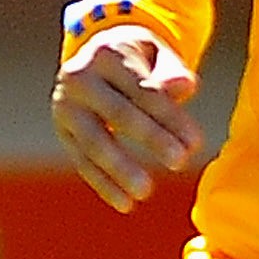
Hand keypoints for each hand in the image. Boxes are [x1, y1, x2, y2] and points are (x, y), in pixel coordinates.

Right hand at [53, 25, 202, 209]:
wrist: (92, 57)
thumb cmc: (135, 61)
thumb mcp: (154, 56)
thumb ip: (170, 72)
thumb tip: (186, 85)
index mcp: (107, 55)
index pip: (144, 90)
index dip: (171, 117)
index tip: (196, 142)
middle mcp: (80, 78)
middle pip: (119, 114)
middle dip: (151, 139)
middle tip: (180, 162)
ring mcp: (66, 107)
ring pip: (94, 142)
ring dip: (120, 169)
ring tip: (146, 191)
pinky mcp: (63, 132)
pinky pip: (83, 162)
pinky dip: (104, 184)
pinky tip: (125, 204)